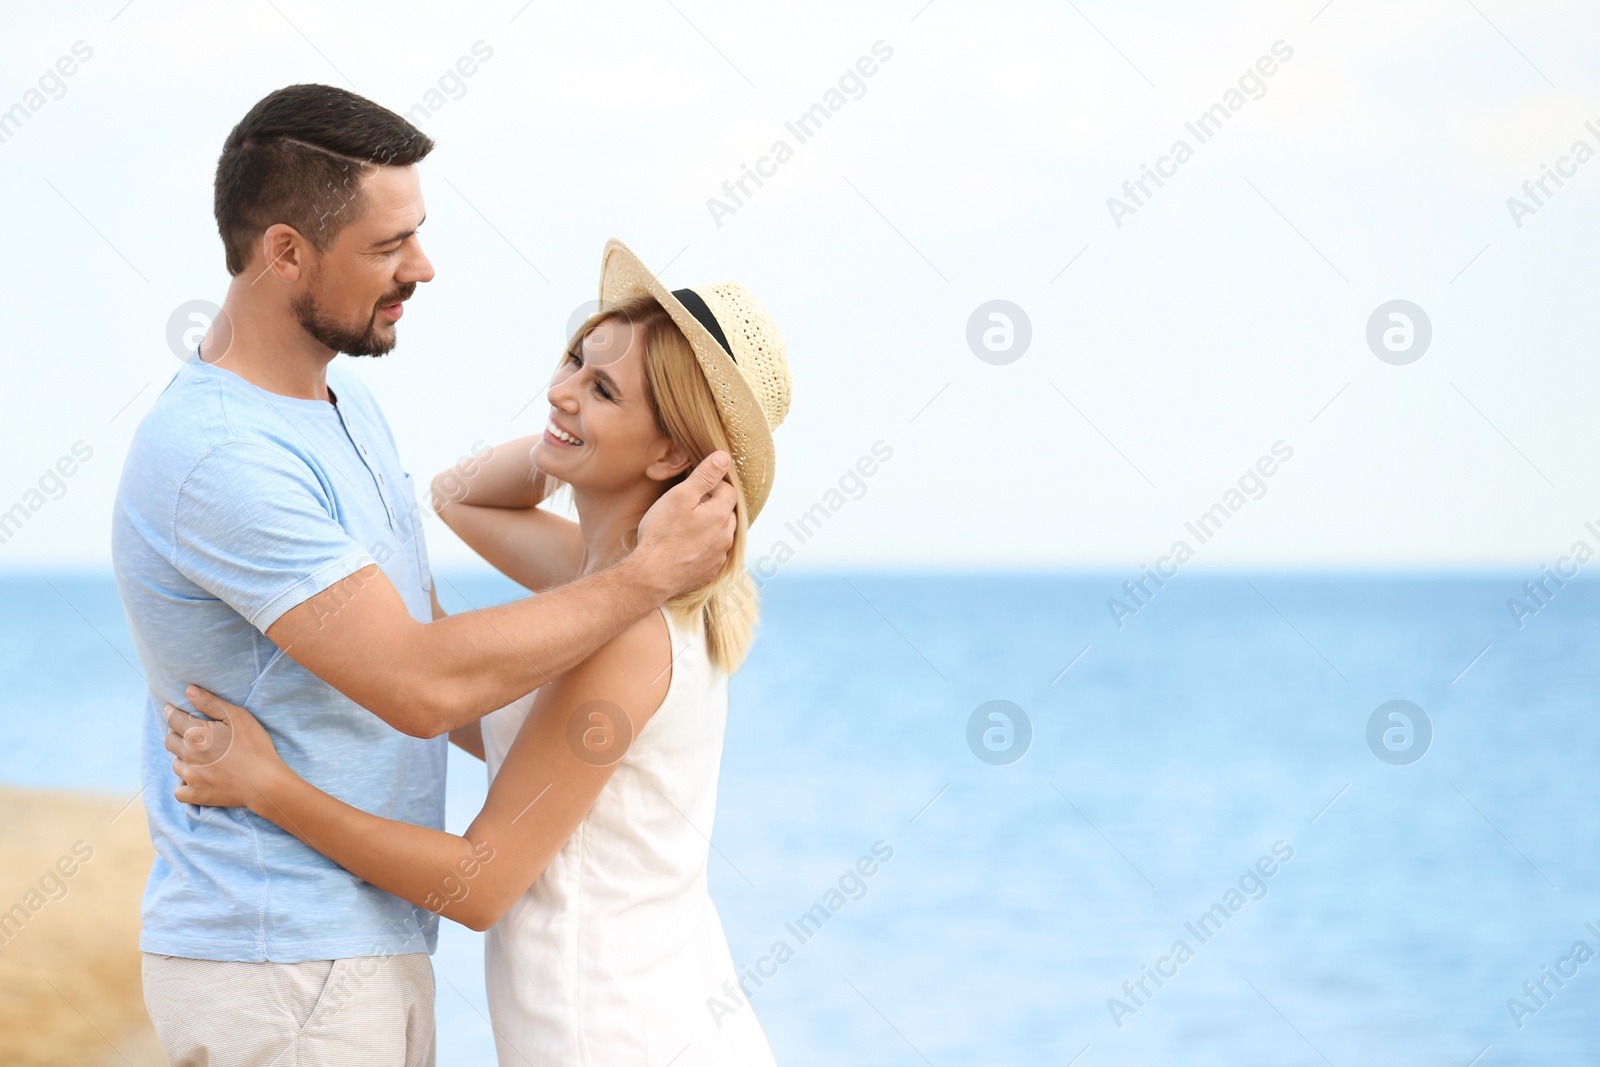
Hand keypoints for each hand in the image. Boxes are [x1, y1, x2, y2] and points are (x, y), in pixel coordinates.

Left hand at [164, 685, 284, 810]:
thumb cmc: (254, 745)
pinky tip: (196, 779)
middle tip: (189, 734)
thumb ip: (210, 702)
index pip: (173, 719)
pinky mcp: (196, 794)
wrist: (264, 781)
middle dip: (176, 734)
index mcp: (196, 734)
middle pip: (169, 741)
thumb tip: (188, 690)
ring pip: (175, 764)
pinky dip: (185, 784)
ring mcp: (190, 776)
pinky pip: (179, 790)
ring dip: (183, 758)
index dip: (172, 712)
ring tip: (199, 757)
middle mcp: (188, 754)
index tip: (173, 710)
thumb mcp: (237, 716)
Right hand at [635, 452, 737, 598]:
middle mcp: (726, 537)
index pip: (728, 490)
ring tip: (686, 526)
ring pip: (721, 534)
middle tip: (688, 506)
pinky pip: (712, 554)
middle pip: (726, 512)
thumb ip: (705, 475)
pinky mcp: (709, 573)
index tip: (693, 488)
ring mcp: (719, 557)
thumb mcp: (680, 496)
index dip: (711, 485)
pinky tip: (685, 547)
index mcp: (721, 515)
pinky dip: (703, 547)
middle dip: (712, 505)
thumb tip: (724, 458)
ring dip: (710, 527)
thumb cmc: (662, 533)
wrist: (651, 576)